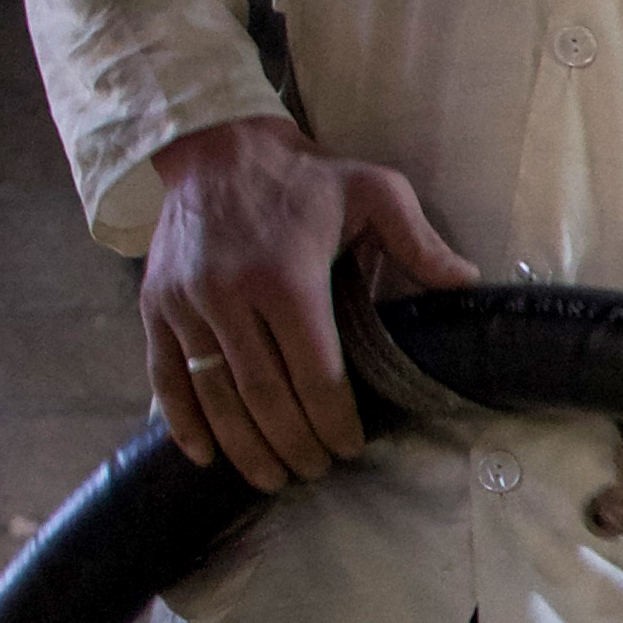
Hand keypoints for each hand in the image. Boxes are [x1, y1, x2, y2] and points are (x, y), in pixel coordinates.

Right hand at [139, 116, 482, 488]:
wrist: (213, 147)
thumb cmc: (302, 177)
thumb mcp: (373, 189)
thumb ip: (419, 239)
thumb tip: (468, 282)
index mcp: (286, 275)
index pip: (313, 371)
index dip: (333, 419)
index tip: (349, 447)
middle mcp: (228, 294)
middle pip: (263, 394)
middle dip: (292, 442)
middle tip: (315, 470)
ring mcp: (184, 303)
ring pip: (214, 394)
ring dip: (243, 445)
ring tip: (272, 476)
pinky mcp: (154, 306)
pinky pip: (164, 375)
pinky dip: (183, 421)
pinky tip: (206, 455)